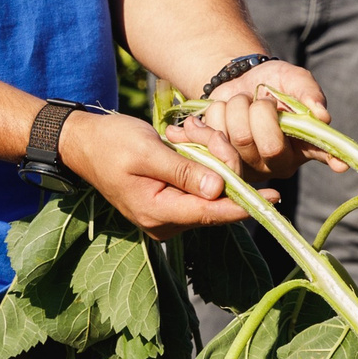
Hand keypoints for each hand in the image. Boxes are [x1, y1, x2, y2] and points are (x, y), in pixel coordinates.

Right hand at [59, 109, 262, 239]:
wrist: (82, 143)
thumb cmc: (111, 143)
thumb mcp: (148, 151)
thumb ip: (183, 171)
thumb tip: (219, 189)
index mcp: (158, 213)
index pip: (211, 213)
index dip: (244, 205)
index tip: (275, 197)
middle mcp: (164, 223)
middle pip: (213, 203)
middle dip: (222, 170)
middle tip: (207, 135)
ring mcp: (165, 216)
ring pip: (207, 194)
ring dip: (209, 164)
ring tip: (189, 135)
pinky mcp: (167, 204)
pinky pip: (195, 189)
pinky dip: (198, 166)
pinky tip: (185, 143)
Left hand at [194, 60, 340, 180]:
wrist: (235, 83)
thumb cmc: (272, 83)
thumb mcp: (291, 78)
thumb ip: (307, 92)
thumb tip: (322, 116)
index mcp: (303, 144)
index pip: (321, 153)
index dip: (332, 159)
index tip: (340, 165)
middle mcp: (278, 163)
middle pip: (270, 146)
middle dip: (259, 111)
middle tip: (260, 99)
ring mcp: (249, 167)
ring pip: (238, 140)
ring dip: (234, 108)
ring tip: (240, 104)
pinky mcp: (220, 164)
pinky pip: (212, 141)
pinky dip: (211, 118)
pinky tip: (216, 114)